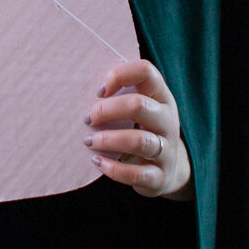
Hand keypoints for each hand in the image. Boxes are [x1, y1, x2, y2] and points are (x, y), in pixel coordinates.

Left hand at [84, 59, 190, 199]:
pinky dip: (114, 169)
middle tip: (88, 118)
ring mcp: (167, 150)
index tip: (99, 91)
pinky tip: (97, 162)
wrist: (168, 170)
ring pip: (139, 141)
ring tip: (89, 141)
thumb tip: (80, 81)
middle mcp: (168, 121)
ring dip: (109, 140)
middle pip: (139, 105)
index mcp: (161, 97)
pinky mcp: (159, 177)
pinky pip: (137, 174)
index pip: (146, 71)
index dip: (119, 75)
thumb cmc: (141, 131)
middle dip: (107, 110)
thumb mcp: (139, 109)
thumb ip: (120, 94)